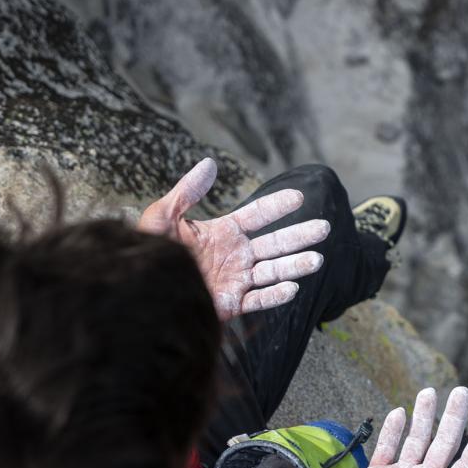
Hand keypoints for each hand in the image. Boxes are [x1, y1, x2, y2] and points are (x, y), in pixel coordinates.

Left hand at [138, 158, 330, 320]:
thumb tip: (211, 163)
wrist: (143, 291)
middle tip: (324, 228)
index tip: (299, 196)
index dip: (277, 206)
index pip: (257, 215)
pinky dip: (276, 295)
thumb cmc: (148, 252)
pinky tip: (292, 287)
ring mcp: (236, 280)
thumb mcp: (164, 217)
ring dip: (296, 265)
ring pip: (274, 271)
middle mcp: (235, 255)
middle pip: (275, 243)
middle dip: (300, 236)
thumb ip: (188, 191)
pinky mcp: (232, 304)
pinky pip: (259, 299)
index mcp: (223, 233)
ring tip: (318, 259)